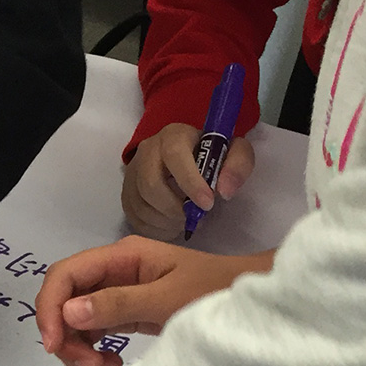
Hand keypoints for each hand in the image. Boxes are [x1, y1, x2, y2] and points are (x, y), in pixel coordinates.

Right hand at [33, 235, 273, 365]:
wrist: (251, 296)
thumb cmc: (215, 291)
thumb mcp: (168, 299)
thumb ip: (118, 304)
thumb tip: (68, 313)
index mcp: (120, 257)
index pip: (65, 274)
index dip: (50, 307)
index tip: (54, 345)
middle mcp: (112, 271)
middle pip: (65, 299)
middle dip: (66, 335)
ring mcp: (118, 292)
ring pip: (75, 319)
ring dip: (80, 348)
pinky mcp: (126, 312)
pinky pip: (94, 331)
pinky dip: (93, 351)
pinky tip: (112, 364)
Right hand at [122, 122, 254, 239]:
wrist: (187, 157)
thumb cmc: (211, 155)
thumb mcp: (234, 152)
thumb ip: (238, 166)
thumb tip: (224, 191)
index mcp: (174, 136)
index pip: (174, 155)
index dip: (190, 182)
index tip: (208, 204)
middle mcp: (147, 151)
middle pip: (151, 185)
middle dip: (175, 209)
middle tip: (194, 218)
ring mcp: (133, 172)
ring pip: (141, 205)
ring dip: (167, 221)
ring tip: (185, 221)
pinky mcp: (126, 192)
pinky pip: (134, 218)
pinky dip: (155, 229)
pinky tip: (171, 225)